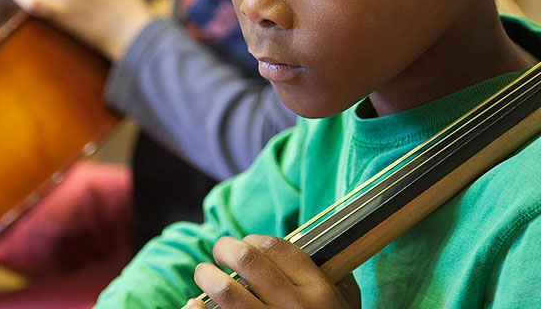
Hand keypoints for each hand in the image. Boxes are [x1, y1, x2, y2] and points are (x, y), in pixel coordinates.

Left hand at [185, 235, 360, 308]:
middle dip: (225, 249)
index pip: (275, 248)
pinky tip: (195, 306)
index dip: (252, 239)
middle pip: (247, 260)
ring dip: (208, 277)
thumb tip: (317, 249)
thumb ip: (334, 276)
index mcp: (318, 291)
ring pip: (227, 292)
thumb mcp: (346, 302)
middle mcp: (295, 308)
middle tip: (219, 253)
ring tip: (205, 274)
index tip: (244, 244)